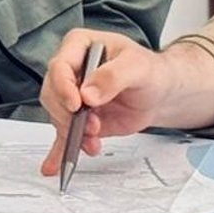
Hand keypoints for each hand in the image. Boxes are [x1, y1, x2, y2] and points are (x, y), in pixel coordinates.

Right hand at [36, 30, 213, 176]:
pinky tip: (54, 166)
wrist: (160, 93)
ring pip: (58, 117)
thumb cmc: (150, 71)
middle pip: (53, 94)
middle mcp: (71, 70)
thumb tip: (88, 94)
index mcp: (80, 46)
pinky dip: (60, 150)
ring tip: (93, 141)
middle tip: (91, 126)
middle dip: (68, 115)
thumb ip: (113, 76)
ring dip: (72, 133)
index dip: (64, 87)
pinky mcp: (78, 119)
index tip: (76, 105)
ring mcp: (72, 95)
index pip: (60, 66)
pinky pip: (64, 135)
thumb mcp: (138, 67)